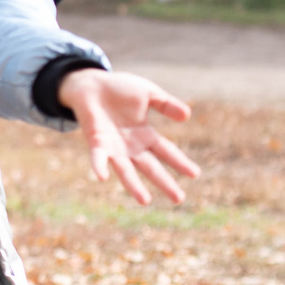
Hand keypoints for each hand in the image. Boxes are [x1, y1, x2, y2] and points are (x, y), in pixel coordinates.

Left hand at [56, 69, 198, 204]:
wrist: (89, 84)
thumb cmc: (118, 89)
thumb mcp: (148, 93)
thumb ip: (166, 103)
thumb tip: (187, 116)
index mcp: (145, 135)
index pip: (166, 151)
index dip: (180, 162)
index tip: (195, 174)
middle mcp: (130, 146)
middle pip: (150, 167)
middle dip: (164, 182)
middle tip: (179, 199)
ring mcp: (113, 146)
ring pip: (125, 170)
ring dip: (134, 185)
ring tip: (145, 201)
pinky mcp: (96, 141)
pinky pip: (98, 157)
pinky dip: (99, 166)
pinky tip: (102, 177)